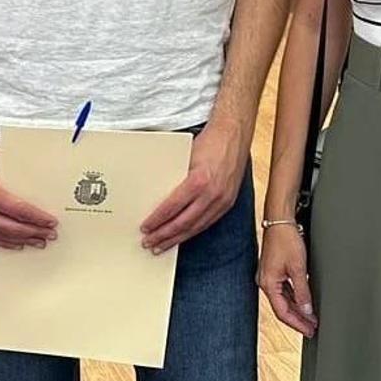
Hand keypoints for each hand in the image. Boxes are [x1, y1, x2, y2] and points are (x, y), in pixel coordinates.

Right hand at [0, 124, 57, 248]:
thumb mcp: (1, 161)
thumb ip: (16, 179)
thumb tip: (37, 191)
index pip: (20, 212)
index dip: (38, 219)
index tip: (50, 223)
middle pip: (10, 229)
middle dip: (32, 233)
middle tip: (48, 236)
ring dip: (17, 241)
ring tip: (34, 242)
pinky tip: (10, 242)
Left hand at [140, 120, 246, 253]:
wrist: (234, 133)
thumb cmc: (209, 141)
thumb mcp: (186, 157)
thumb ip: (174, 178)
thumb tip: (155, 195)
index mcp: (199, 181)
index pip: (173, 207)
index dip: (157, 220)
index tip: (145, 227)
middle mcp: (212, 194)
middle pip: (184, 222)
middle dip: (164, 235)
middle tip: (149, 243)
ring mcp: (222, 200)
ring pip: (196, 227)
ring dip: (177, 239)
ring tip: (162, 246)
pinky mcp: (228, 203)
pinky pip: (207, 223)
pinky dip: (192, 231)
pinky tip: (183, 236)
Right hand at [258, 224, 316, 337]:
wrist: (280, 220)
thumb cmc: (285, 239)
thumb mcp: (298, 268)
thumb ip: (302, 291)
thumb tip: (306, 310)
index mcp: (267, 284)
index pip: (283, 312)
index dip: (297, 323)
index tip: (309, 330)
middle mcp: (265, 282)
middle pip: (282, 308)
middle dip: (298, 319)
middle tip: (312, 328)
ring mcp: (268, 276)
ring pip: (283, 299)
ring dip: (297, 309)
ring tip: (310, 318)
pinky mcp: (272, 270)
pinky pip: (283, 290)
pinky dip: (294, 298)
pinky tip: (303, 302)